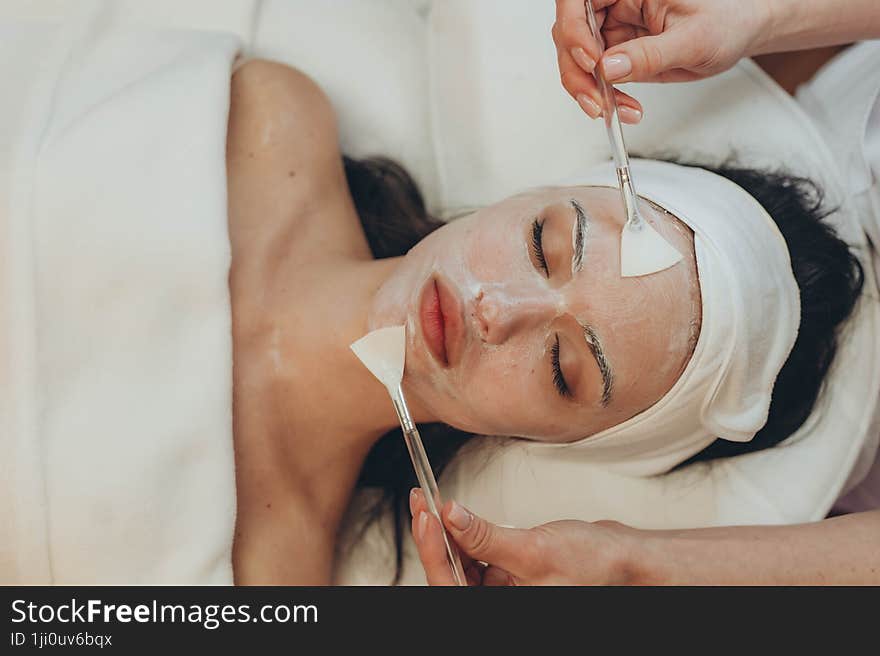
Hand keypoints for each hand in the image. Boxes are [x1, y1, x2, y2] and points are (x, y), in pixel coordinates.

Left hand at [409, 488, 640, 584]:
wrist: (625, 558)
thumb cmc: (594, 565)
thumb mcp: (534, 549)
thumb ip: (487, 537)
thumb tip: (451, 517)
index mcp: (505, 608)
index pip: (452, 587)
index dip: (433, 552)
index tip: (425, 516)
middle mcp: (499, 602)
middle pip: (450, 576)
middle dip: (433, 538)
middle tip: (420, 502)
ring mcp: (501, 590)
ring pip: (459, 564)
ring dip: (444, 533)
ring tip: (430, 502)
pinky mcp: (506, 574)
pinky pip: (474, 556)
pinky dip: (463, 534)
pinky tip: (454, 515)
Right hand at [553, 0, 768, 120]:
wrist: (742, 32)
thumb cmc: (728, 19)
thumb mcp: (693, 39)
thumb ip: (648, 55)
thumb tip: (608, 68)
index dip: (573, 28)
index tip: (590, 59)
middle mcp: (616, 3)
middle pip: (570, 33)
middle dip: (577, 71)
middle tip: (595, 99)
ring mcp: (614, 28)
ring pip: (577, 59)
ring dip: (588, 89)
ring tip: (613, 110)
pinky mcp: (617, 52)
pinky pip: (595, 76)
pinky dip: (602, 96)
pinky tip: (619, 108)